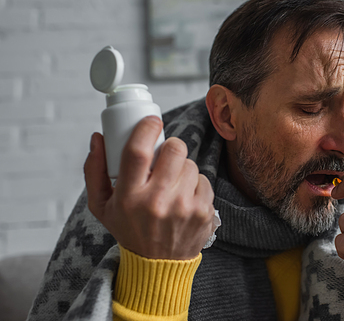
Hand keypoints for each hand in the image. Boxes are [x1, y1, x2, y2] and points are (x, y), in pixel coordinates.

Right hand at [84, 116, 214, 259]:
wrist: (158, 265)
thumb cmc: (129, 229)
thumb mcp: (102, 206)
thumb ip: (94, 170)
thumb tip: (98, 138)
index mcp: (129, 197)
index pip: (138, 152)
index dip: (146, 129)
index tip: (152, 121)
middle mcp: (157, 202)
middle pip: (174, 150)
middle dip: (171, 146)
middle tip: (165, 157)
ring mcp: (184, 207)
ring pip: (191, 164)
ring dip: (182, 168)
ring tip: (173, 184)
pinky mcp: (204, 212)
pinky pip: (205, 180)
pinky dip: (195, 184)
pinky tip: (185, 198)